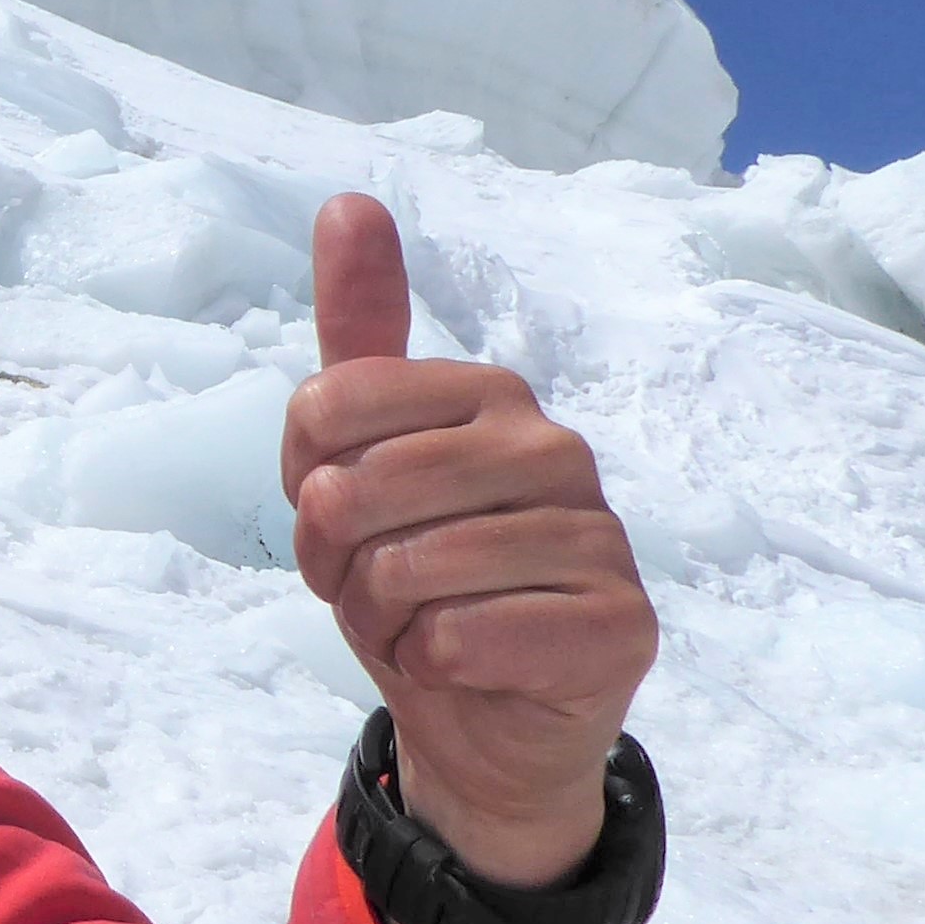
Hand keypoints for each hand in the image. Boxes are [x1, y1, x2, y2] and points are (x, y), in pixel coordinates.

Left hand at [284, 195, 657, 907]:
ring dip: (383, 624)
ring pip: (406, 573)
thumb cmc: (424, 586)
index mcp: (490, 394)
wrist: (492, 724)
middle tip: (378, 594)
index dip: (306, 489)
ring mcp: (597, 535)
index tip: (343, 525)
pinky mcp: (618, 624)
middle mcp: (554, 448)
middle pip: (356, 493)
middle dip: (337, 566)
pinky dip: (434, 666)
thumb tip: (349, 200)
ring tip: (421, 632)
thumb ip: (361, 341)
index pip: (325, 410)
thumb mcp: (365, 465)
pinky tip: (465, 667)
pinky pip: (462, 636)